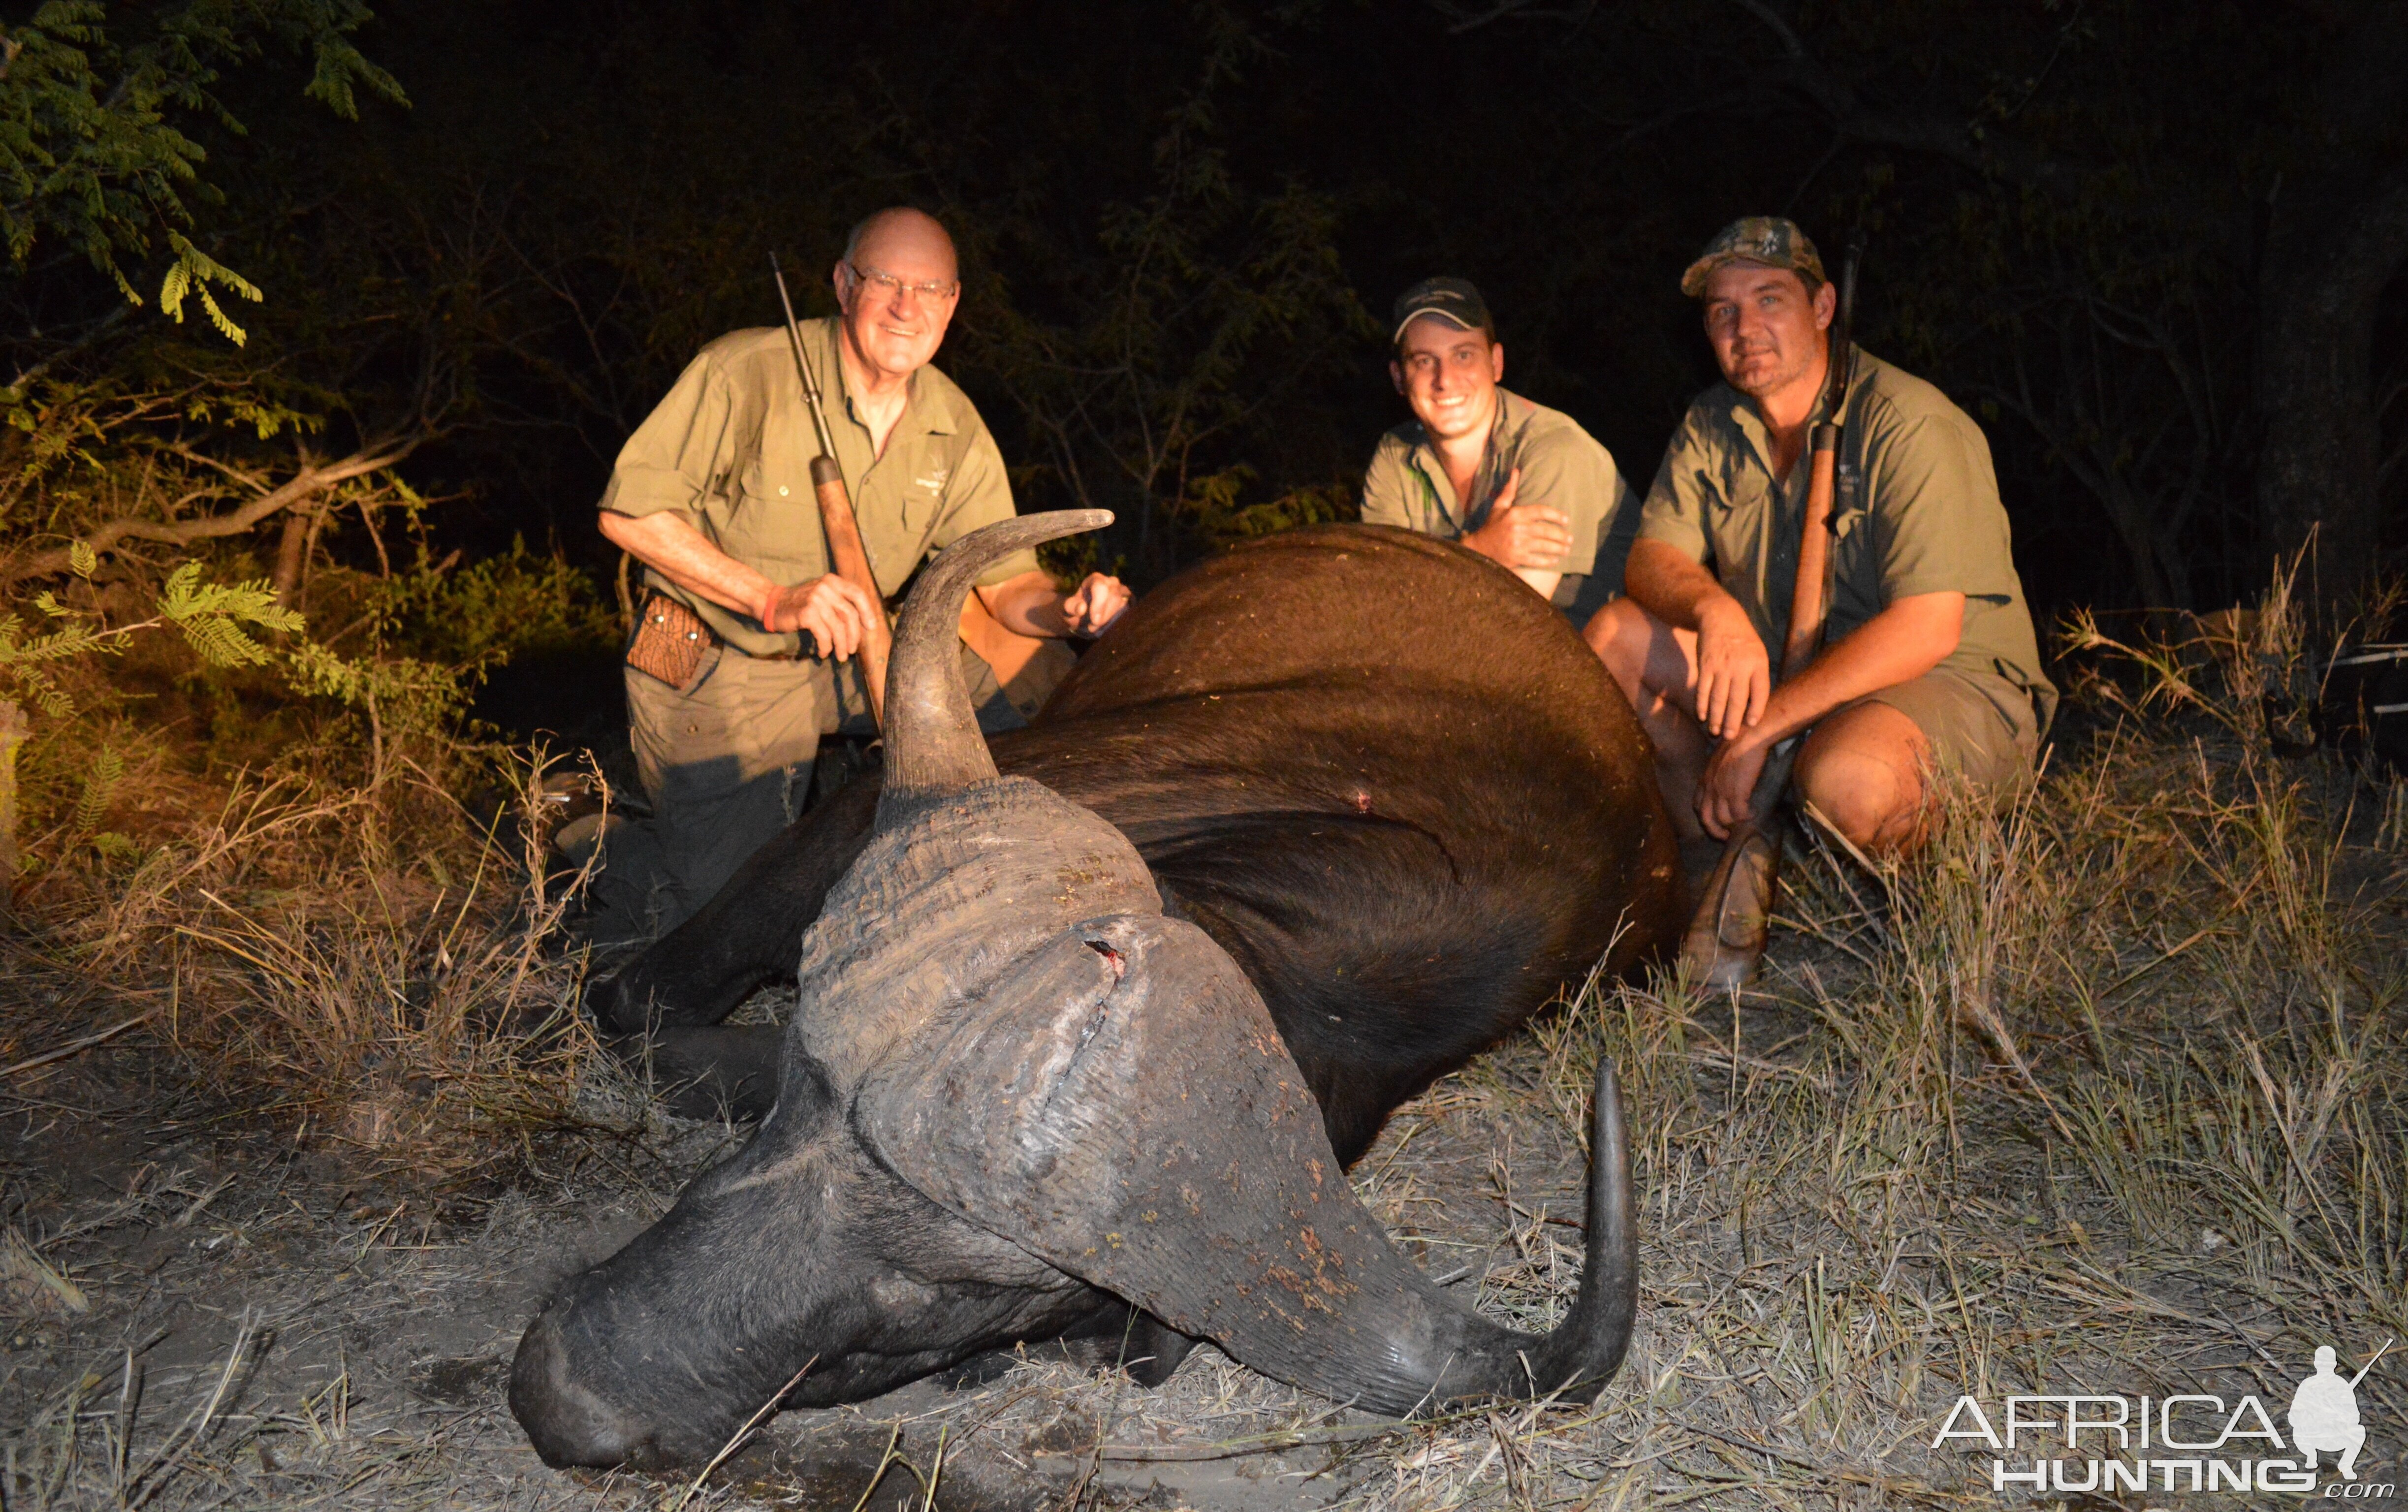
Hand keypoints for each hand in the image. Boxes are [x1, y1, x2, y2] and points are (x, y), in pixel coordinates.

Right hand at [760, 573, 879, 659]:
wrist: (774, 604)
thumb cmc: (802, 603)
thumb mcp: (823, 595)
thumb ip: (840, 602)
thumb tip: (863, 623)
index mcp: (833, 581)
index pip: (858, 594)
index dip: (868, 612)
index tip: (871, 627)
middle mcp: (826, 587)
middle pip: (850, 615)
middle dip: (854, 636)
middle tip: (852, 649)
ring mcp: (816, 600)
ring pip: (838, 628)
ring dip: (841, 646)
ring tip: (841, 656)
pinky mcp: (807, 613)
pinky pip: (824, 635)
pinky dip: (826, 647)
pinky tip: (824, 652)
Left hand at [1060, 571, 1131, 635]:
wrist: (1083, 614)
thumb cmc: (1076, 609)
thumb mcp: (1068, 608)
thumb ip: (1072, 607)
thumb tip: (1082, 608)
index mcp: (1095, 579)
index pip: (1100, 586)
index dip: (1099, 604)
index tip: (1094, 621)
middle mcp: (1110, 582)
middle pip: (1113, 595)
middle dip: (1104, 615)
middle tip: (1093, 626)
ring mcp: (1121, 591)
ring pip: (1122, 603)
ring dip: (1110, 618)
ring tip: (1097, 626)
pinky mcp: (1127, 601)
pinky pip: (1127, 609)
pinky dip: (1118, 618)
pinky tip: (1107, 623)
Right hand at [1461, 468, 1572, 572]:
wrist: (1478, 548)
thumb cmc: (1491, 526)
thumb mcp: (1498, 507)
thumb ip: (1509, 490)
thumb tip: (1516, 471)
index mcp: (1515, 514)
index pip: (1540, 511)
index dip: (1556, 515)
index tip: (1566, 520)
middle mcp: (1518, 528)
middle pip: (1545, 530)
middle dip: (1561, 535)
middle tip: (1570, 538)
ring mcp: (1517, 544)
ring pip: (1544, 546)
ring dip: (1558, 548)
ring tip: (1567, 549)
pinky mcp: (1516, 558)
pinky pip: (1536, 560)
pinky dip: (1547, 561)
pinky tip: (1555, 560)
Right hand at [1693, 597, 1770, 739]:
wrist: (1720, 616)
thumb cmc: (1743, 640)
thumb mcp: (1758, 652)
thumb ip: (1757, 677)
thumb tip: (1754, 707)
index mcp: (1758, 662)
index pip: (1760, 692)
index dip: (1756, 710)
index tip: (1750, 724)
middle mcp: (1740, 665)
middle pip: (1737, 700)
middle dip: (1733, 721)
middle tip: (1730, 737)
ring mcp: (1721, 666)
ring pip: (1718, 698)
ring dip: (1715, 718)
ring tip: (1715, 732)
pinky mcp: (1705, 665)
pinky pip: (1703, 690)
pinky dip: (1701, 705)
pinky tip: (1702, 716)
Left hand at [1695, 734, 1771, 839]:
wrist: (1748, 736)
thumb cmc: (1738, 743)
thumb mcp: (1720, 759)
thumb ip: (1719, 773)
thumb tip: (1727, 782)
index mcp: (1705, 779)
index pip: (1698, 805)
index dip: (1705, 817)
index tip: (1714, 822)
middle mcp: (1709, 787)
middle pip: (1706, 818)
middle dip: (1714, 831)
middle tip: (1725, 836)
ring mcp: (1722, 791)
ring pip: (1723, 819)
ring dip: (1733, 825)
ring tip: (1743, 823)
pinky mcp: (1736, 792)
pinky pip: (1739, 814)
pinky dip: (1746, 817)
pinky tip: (1753, 814)